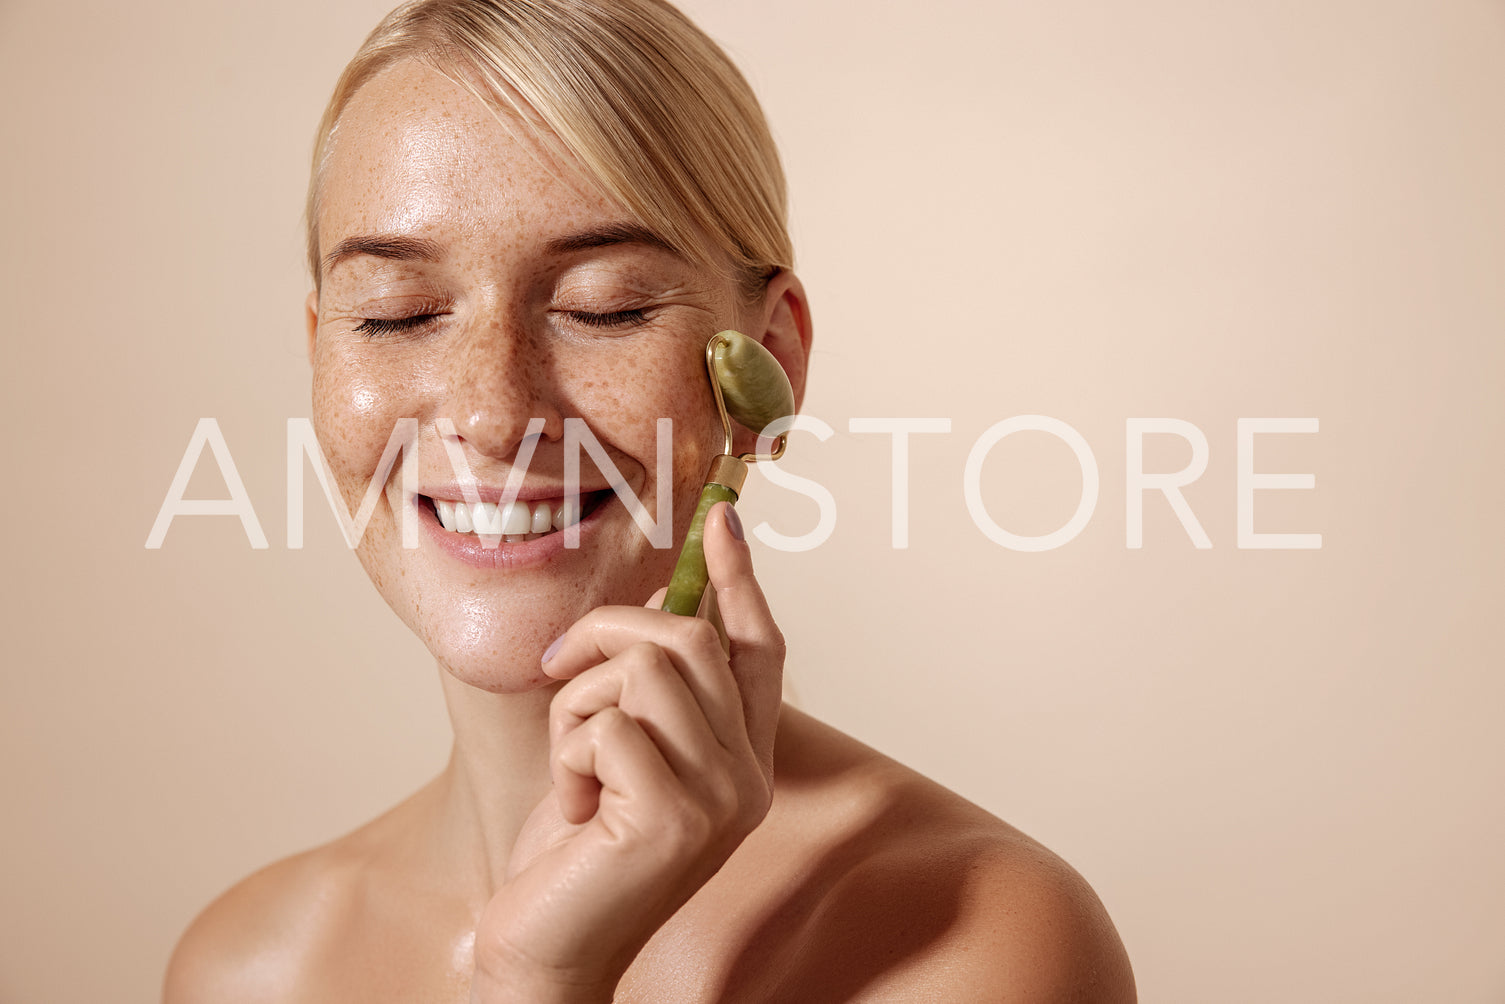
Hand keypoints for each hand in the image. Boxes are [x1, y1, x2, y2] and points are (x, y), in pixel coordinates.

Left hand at [469, 503, 783, 1001]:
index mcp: (743, 757)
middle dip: (603, 634)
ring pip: (643, 669)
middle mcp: (747, 777)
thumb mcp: (618, 752)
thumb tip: (652, 605)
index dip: (739, 578)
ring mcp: (719, 800)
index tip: (720, 516)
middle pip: (687, 639)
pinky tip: (572, 805)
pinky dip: (567, 752)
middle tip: (556, 669)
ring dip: (576, 703)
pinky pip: (606, 724)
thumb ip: (647, 690)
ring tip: (573, 765)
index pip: (759, 647)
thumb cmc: (575, 850)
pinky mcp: (673, 819)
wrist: (547, 949)